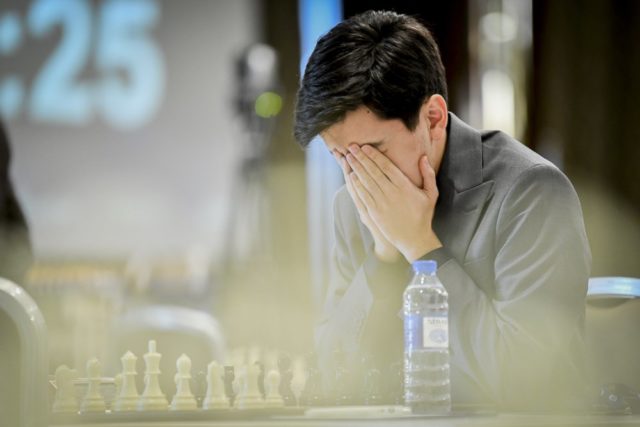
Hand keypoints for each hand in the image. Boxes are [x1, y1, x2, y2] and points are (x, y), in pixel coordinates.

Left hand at [345, 144, 441, 261]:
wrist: (414, 239)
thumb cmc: (423, 215)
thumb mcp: (431, 194)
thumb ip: (428, 174)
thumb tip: (423, 157)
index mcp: (405, 186)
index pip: (386, 166)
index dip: (374, 155)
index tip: (365, 147)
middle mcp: (392, 193)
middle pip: (373, 171)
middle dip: (361, 158)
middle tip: (352, 147)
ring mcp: (382, 203)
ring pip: (366, 182)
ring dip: (356, 168)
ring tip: (348, 157)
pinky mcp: (375, 213)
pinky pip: (363, 196)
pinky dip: (356, 185)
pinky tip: (351, 176)